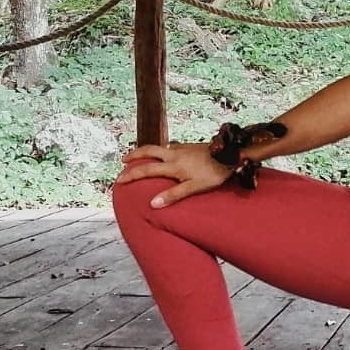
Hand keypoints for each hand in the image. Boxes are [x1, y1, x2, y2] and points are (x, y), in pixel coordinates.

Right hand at [117, 142, 233, 207]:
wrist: (230, 154)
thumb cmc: (214, 173)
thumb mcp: (194, 187)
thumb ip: (173, 195)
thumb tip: (153, 204)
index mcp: (172, 166)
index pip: (146, 170)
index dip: (131, 175)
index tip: (119, 180)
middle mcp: (174, 154)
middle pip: (148, 150)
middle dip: (134, 155)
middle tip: (124, 160)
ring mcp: (182, 148)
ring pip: (159, 147)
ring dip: (147, 151)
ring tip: (142, 157)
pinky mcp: (190, 146)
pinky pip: (170, 147)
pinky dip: (162, 151)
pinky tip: (167, 155)